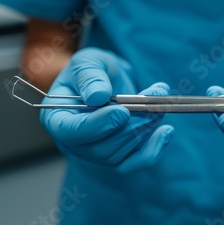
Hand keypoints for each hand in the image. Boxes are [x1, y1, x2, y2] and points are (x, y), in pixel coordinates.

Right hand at [40, 48, 173, 172]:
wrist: (109, 78)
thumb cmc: (93, 70)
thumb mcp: (87, 62)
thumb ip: (90, 76)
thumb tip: (98, 97)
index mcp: (57, 118)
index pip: (70, 132)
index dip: (97, 125)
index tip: (122, 111)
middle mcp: (74, 142)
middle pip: (101, 147)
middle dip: (131, 125)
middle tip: (153, 101)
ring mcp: (96, 152)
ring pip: (121, 153)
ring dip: (145, 129)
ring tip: (160, 105)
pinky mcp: (118, 156)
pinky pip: (134, 162)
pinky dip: (153, 149)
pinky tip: (166, 131)